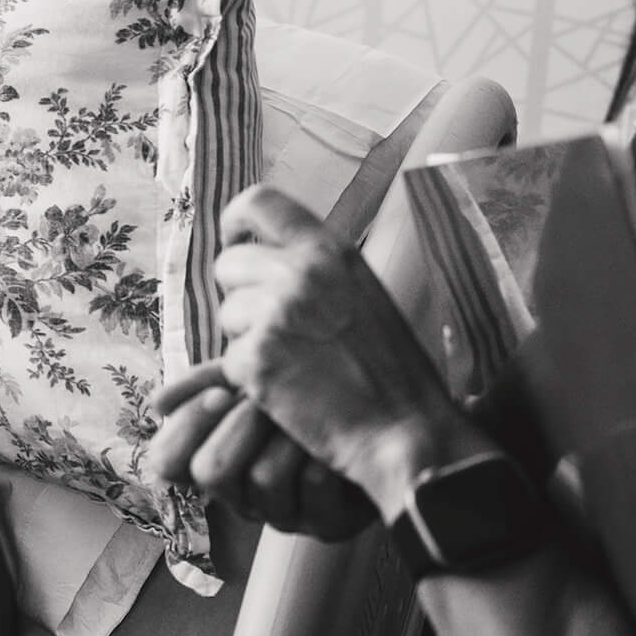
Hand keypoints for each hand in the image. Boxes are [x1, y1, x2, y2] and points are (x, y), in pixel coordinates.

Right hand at [147, 363, 375, 538]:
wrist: (394, 418)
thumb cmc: (318, 395)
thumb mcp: (258, 381)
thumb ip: (208, 383)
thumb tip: (155, 403)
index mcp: (219, 463)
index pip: (169, 461)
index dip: (189, 427)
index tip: (223, 392)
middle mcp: (245, 496)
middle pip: (211, 472)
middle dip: (242, 425)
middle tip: (266, 397)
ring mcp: (287, 515)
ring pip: (262, 479)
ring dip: (289, 434)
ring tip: (311, 411)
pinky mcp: (328, 526)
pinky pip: (314, 487)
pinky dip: (327, 452)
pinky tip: (340, 438)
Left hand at [208, 184, 477, 507]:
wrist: (407, 433)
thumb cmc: (391, 370)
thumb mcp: (363, 294)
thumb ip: (316, 268)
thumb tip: (260, 248)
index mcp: (331, 251)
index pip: (260, 202)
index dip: (236, 222)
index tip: (235, 242)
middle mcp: (300, 273)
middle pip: (229, 264)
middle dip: (241, 295)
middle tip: (275, 327)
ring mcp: (277, 315)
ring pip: (228, 315)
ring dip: (248, 339)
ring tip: (295, 361)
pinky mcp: (258, 359)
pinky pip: (229, 360)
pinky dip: (251, 380)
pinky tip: (290, 390)